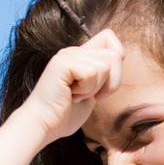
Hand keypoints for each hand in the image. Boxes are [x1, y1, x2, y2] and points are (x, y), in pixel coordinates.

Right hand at [14, 28, 124, 142]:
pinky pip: (92, 72)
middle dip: (112, 82)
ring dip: (95, 88)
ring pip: (106, 65)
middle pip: (115, 54)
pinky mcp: (64, 62)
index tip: (103, 85)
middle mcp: (74, 51)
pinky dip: (86, 90)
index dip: (117, 60)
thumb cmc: (63, 116)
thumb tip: (120, 57)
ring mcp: (68, 55)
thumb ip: (103, 75)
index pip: (109, 38)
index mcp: (80, 56)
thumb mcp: (91, 93)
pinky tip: (70, 95)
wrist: (43, 126)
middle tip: (90, 95)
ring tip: (75, 95)